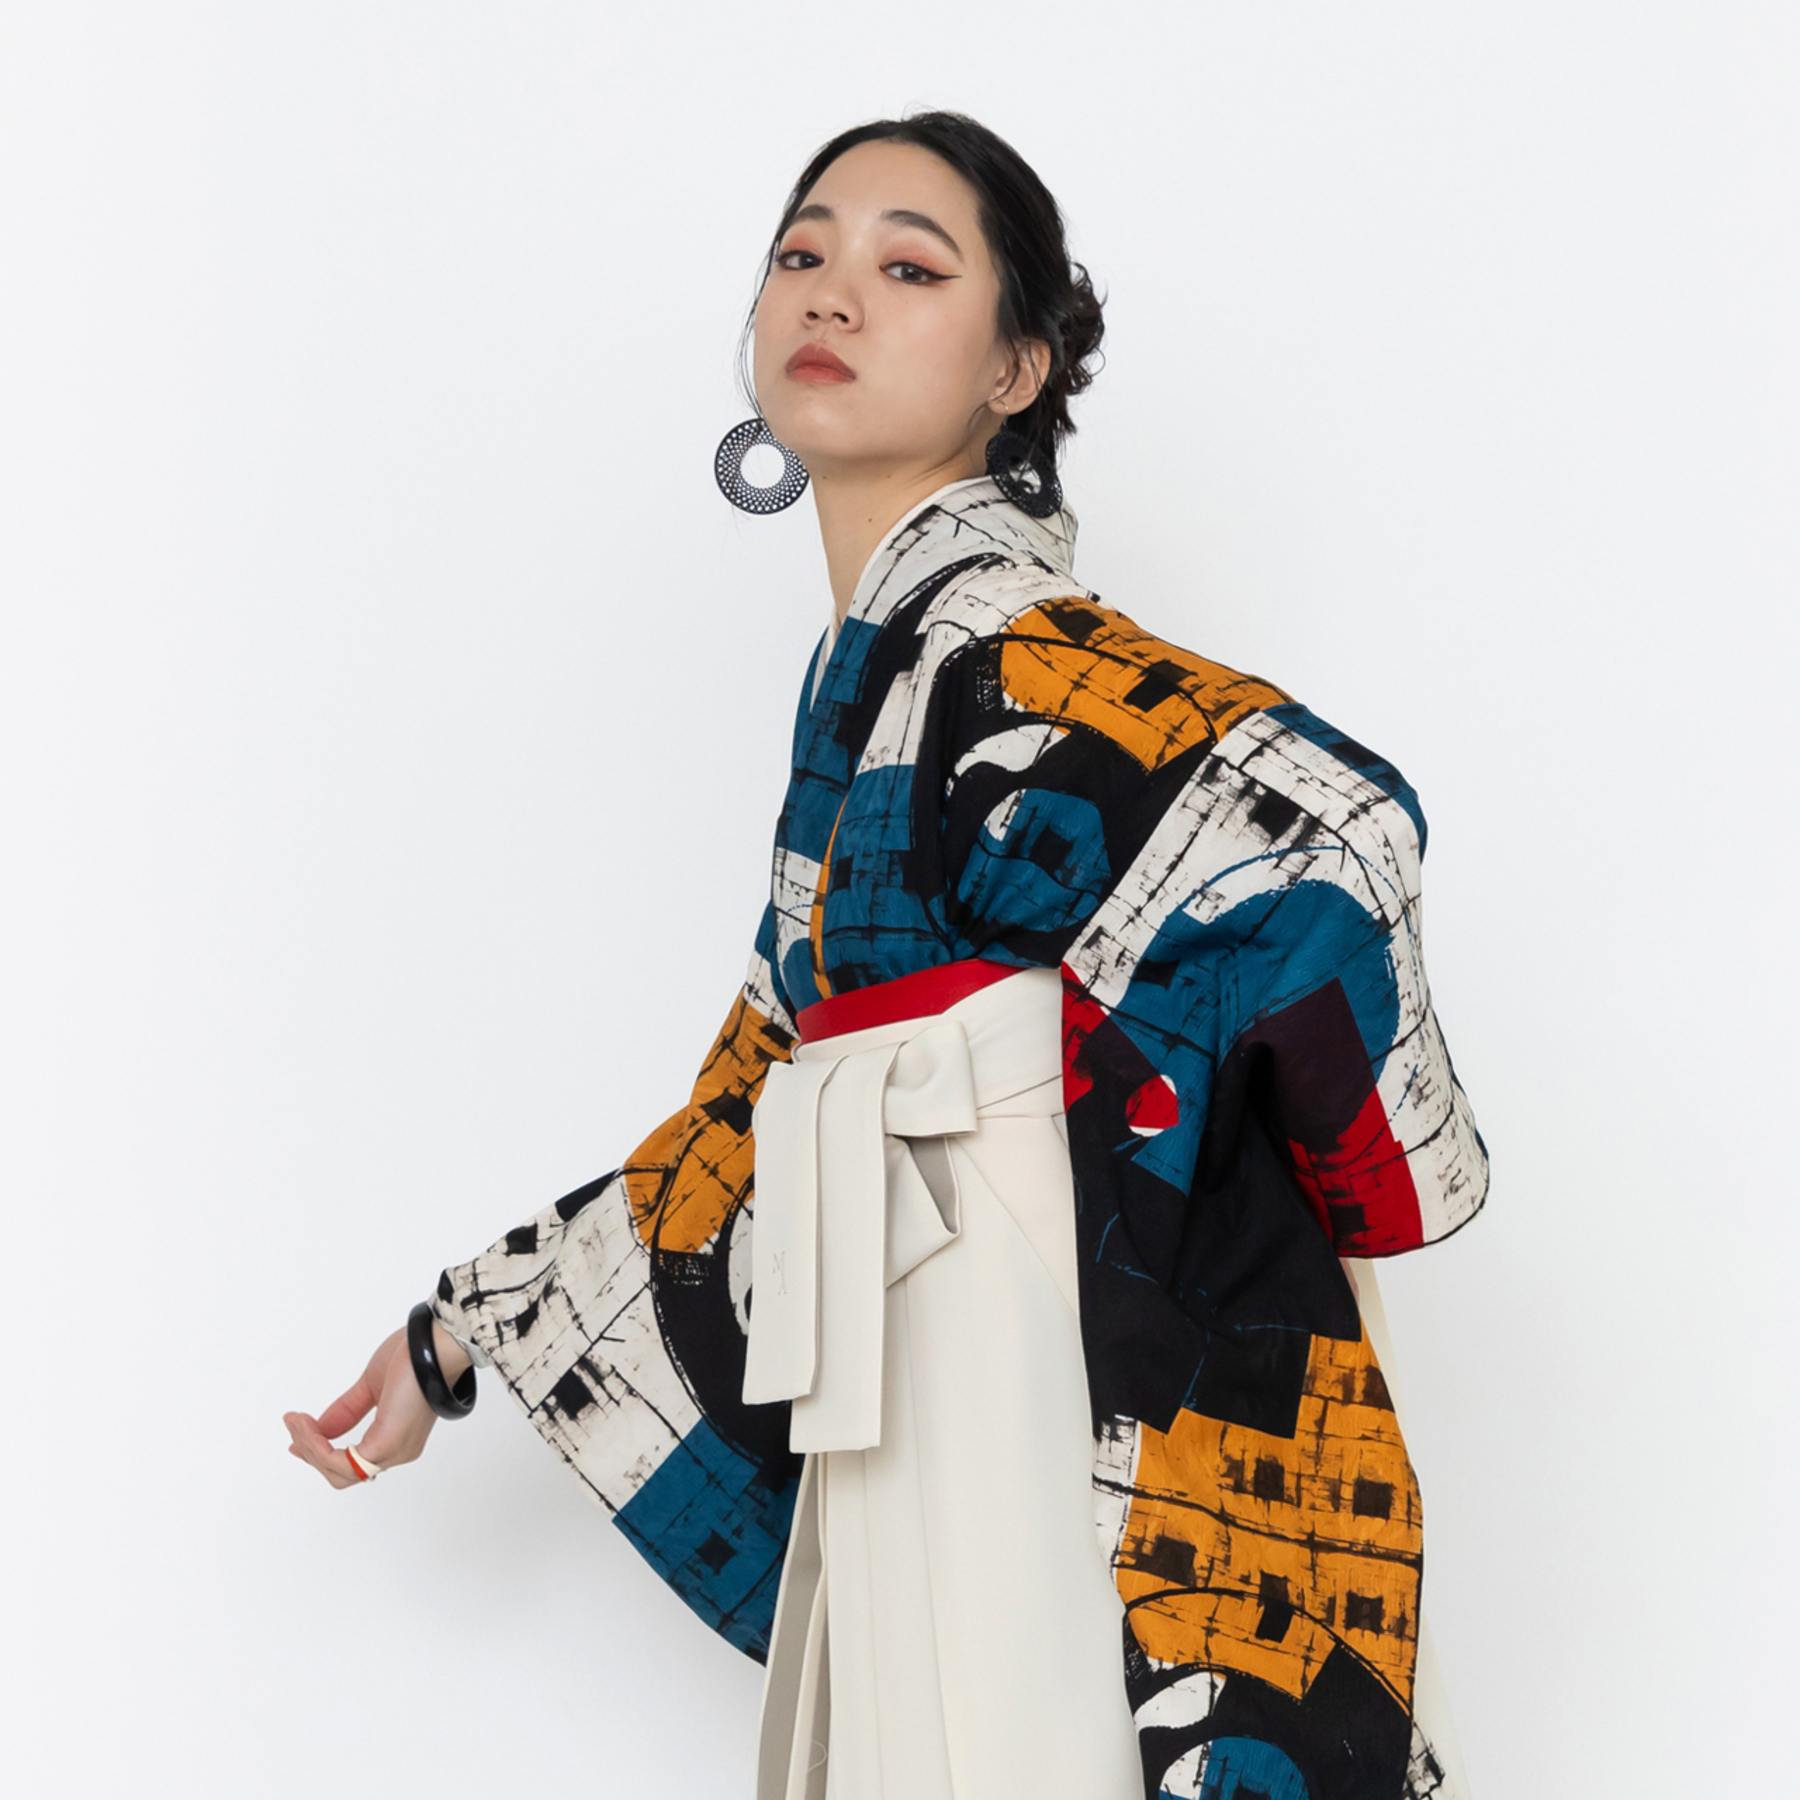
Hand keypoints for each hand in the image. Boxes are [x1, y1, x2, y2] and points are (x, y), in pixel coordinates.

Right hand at [283, 1319, 473, 1488]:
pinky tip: (307, 1426)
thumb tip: (318, 1429)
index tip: (297, 1435)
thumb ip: (345, 1411)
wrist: (434, 1344)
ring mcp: (394, 1452)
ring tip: (296, 1421)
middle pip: (342, 1474)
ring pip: (338, 1471)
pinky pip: (341, 1461)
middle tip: (293, 1425)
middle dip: (311, 1452)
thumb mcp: (370, 1387)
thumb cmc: (414, 1358)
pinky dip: (318, 1446)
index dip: (322, 1454)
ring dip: (310, 1447)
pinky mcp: (385, 1446)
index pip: (354, 1463)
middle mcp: (397, 1451)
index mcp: (396, 1438)